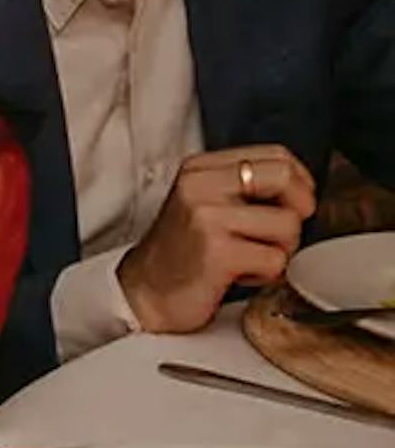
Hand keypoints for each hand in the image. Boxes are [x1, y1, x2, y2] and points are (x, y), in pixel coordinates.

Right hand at [119, 148, 317, 333]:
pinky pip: (276, 260)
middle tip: (275, 234)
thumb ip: (245, 187)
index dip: (299, 184)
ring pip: (288, 225)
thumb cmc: (183, 251)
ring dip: (279, 251)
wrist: (144, 291)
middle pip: (285, 179)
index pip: (276, 156)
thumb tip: (304, 190)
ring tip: (247, 257)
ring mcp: (207, 217)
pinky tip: (237, 274)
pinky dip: (265, 274)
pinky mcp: (218, 252)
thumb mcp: (207, 203)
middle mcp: (200, 185)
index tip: (291, 206)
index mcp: (200, 168)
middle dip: (296, 212)